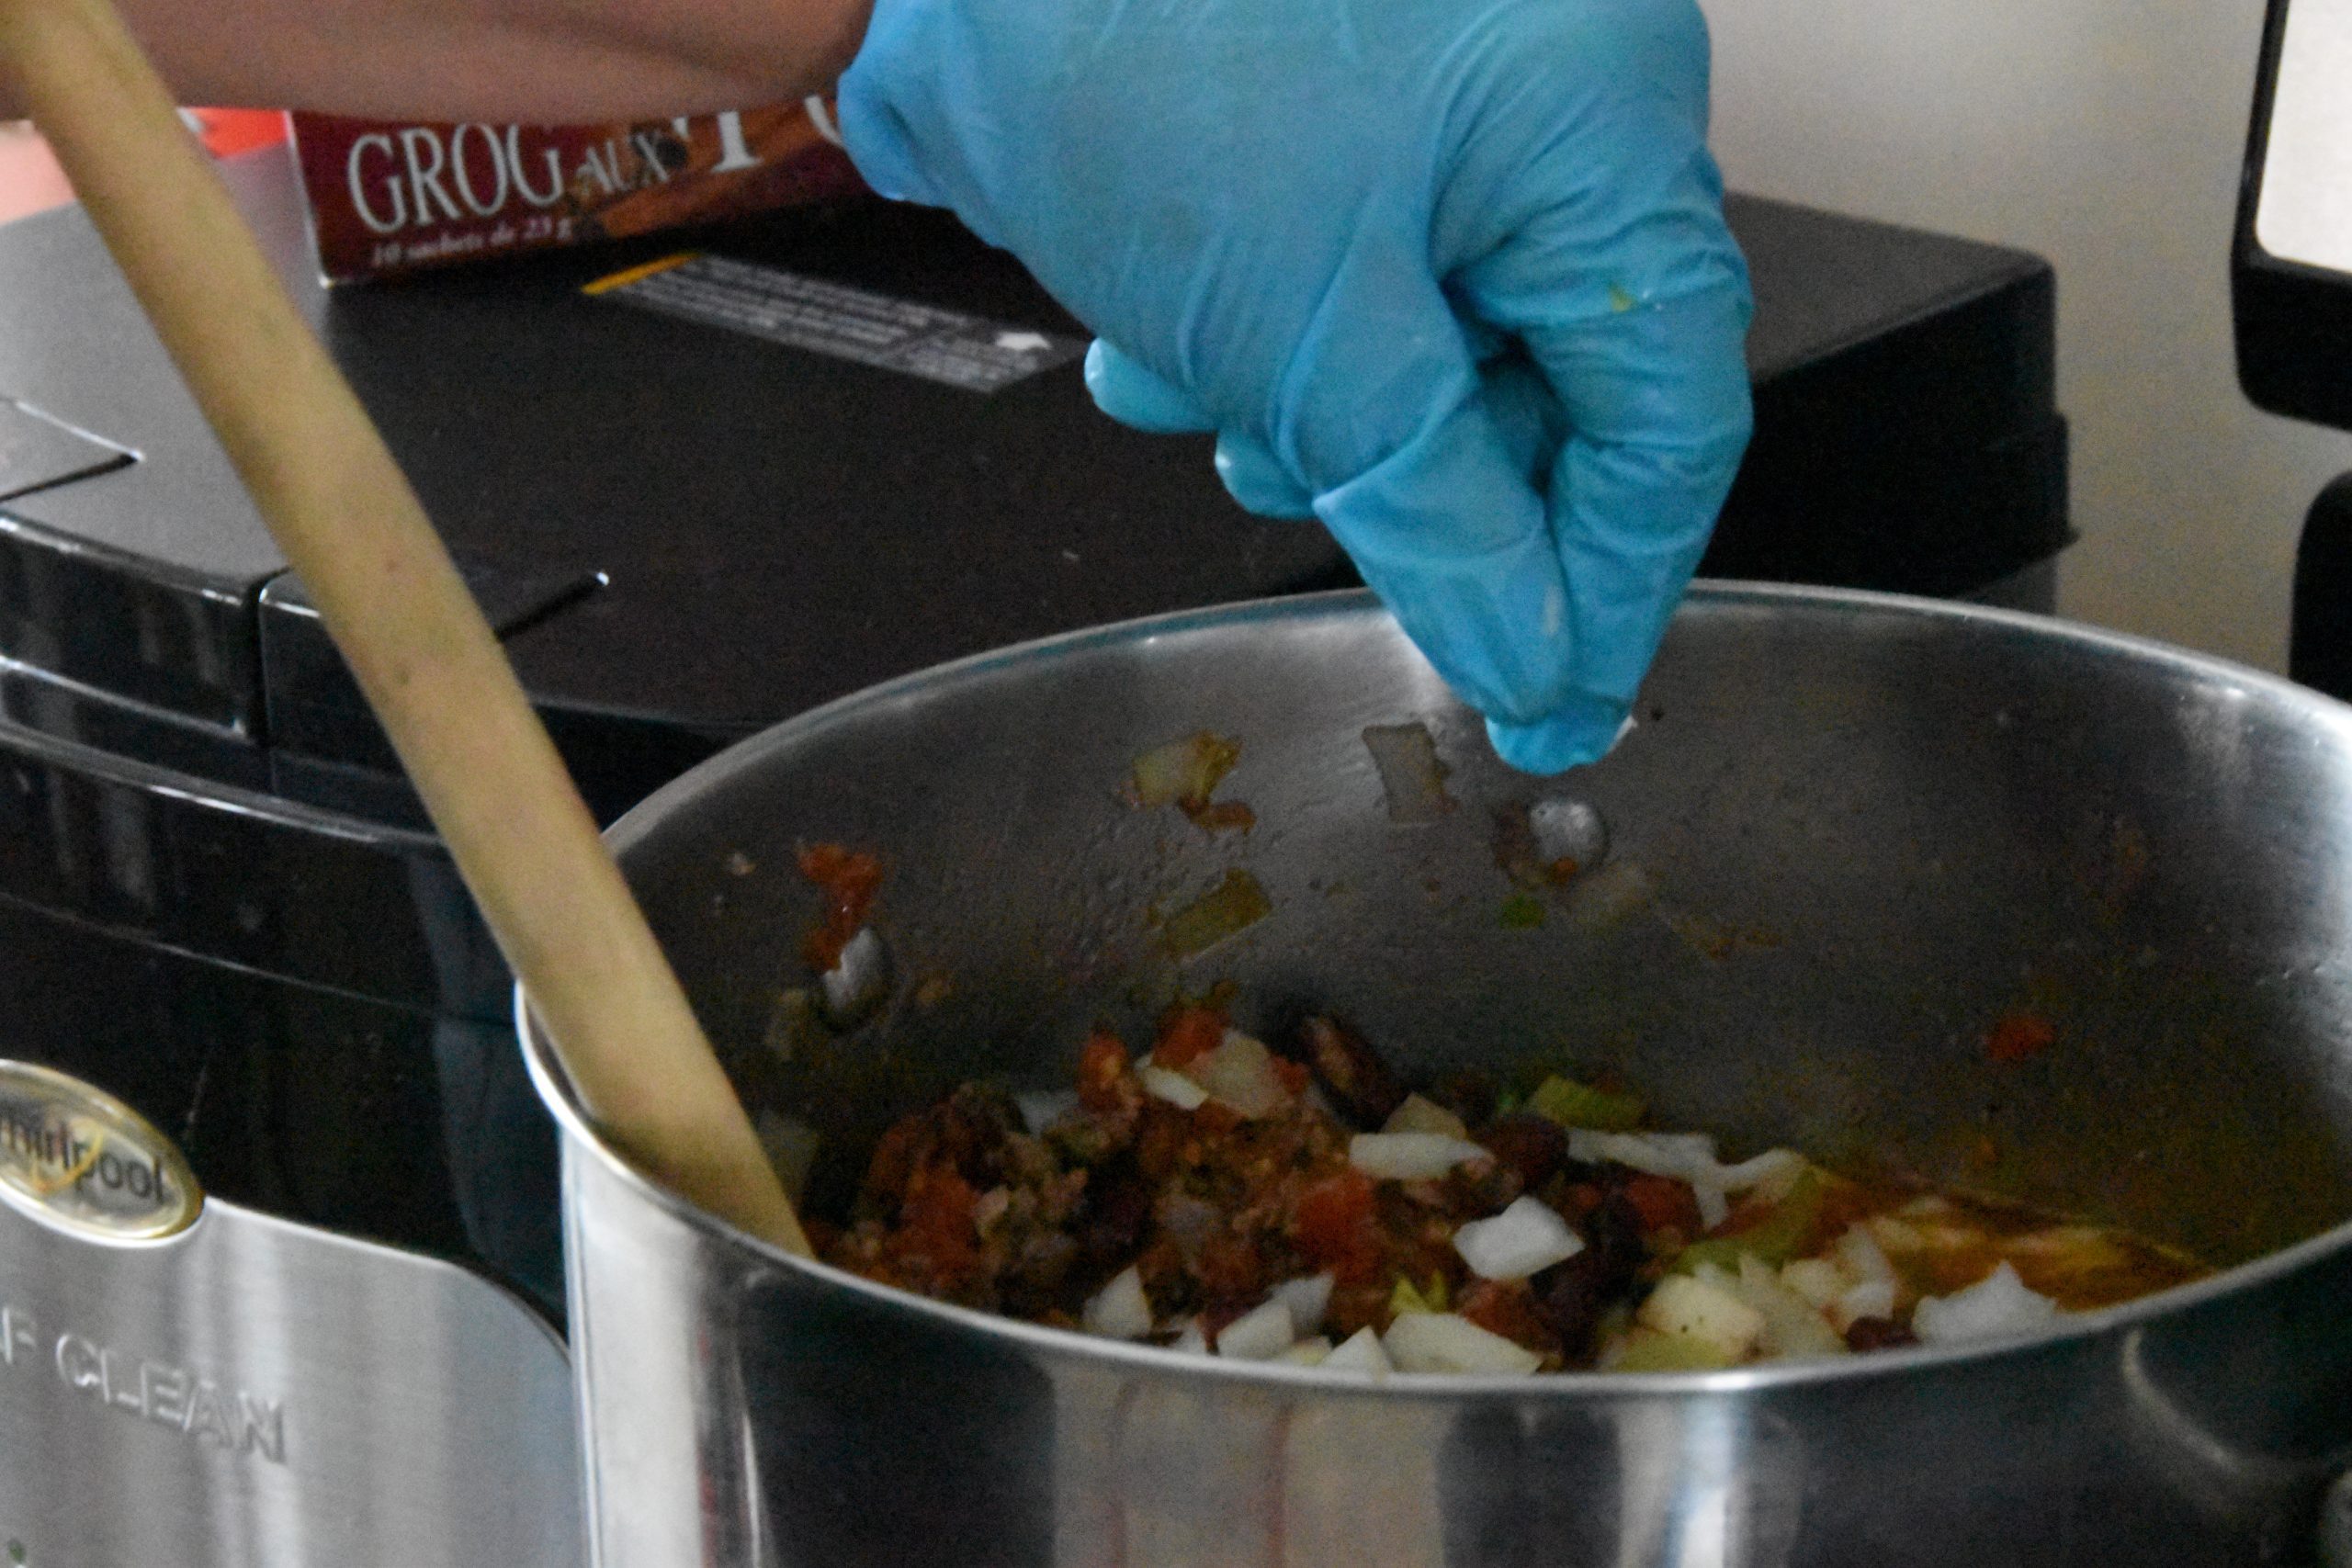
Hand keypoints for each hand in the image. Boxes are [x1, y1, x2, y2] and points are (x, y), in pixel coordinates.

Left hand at [838, 0, 1751, 771]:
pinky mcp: (1369, 118)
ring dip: (1324, 420)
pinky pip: (1377, 284)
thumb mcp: (1309, 345)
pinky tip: (1173, 342)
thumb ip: (1445, 519)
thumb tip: (1529, 644)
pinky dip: (1282, 348)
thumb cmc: (1120, 64)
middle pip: (1558, 387)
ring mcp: (1464, 99)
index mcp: (1602, 128)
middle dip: (1420, 482)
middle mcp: (1563, 99)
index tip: (1554, 707)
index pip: (1669, 417)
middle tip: (1332, 524)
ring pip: (1451, 351)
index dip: (1609, 588)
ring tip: (1205, 393)